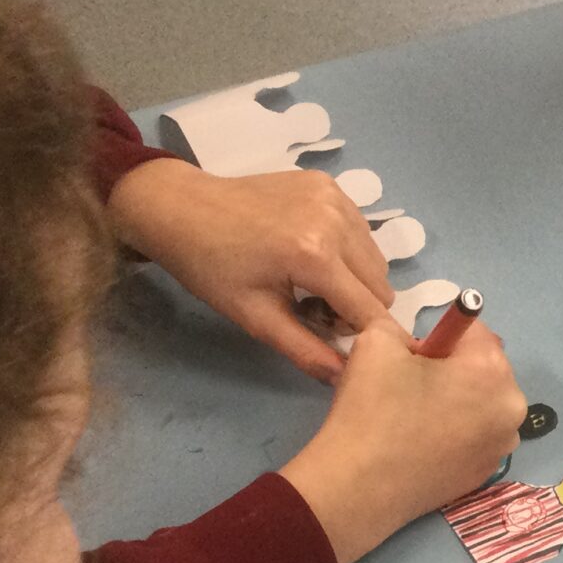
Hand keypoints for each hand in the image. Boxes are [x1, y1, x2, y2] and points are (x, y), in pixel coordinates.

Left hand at [107, 159, 395, 382]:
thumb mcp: (256, 318)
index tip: (354, 349)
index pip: (371, 311)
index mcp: (315, 256)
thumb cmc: (211, 268)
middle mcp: (335, 221)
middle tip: (314, 311)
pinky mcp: (329, 184)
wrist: (182, 208)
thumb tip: (347, 378)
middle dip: (358, 309)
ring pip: (376, 259)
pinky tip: (310, 252)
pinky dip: (347, 251)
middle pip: (381, 286)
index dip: (370, 338)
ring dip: (355, 281)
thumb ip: (306, 351)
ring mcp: (334, 197)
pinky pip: (361, 231)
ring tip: (312, 282)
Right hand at [278, 319, 526, 562]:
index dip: (439, 335)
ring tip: (416, 417)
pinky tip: (423, 443)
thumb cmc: (372, 409)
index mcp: (492, 371)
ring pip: (481, 404)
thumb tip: (419, 348)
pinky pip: (475, 436)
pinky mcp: (487, 472)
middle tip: (411, 386)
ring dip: (457, 400)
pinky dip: (456, 431)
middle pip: (484, 369)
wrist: (359, 487)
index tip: (413, 356)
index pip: (474, 331)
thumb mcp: (377, 343)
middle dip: (454, 369)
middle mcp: (512, 409)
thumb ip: (403, 329)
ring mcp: (503, 446)